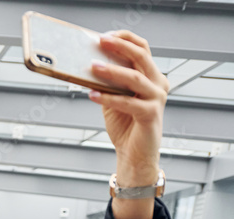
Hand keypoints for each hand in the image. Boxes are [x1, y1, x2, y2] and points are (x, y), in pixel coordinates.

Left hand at [89, 31, 168, 218]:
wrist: (134, 155)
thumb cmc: (124, 126)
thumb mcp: (113, 98)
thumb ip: (107, 82)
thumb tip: (87, 65)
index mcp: (150, 76)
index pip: (142, 48)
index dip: (124, 38)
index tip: (104, 35)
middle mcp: (158, 84)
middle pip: (141, 56)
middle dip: (119, 46)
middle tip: (99, 41)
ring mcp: (157, 99)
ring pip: (135, 78)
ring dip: (111, 71)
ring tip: (91, 67)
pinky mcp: (151, 115)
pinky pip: (128, 102)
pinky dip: (108, 98)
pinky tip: (91, 95)